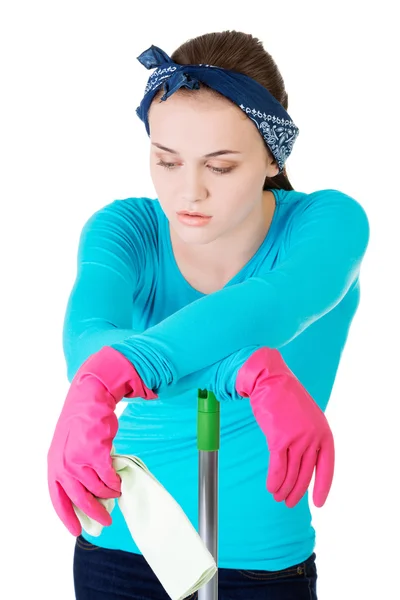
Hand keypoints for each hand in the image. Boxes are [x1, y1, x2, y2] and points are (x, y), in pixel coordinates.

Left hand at [47, 346, 156, 535]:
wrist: (90, 397)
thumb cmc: (81, 422)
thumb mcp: (68, 446)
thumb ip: (72, 468)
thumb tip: (86, 491)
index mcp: (53, 464)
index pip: (57, 498)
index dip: (67, 517)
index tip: (77, 530)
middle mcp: (63, 464)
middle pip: (79, 498)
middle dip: (94, 512)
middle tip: (105, 521)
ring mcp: (79, 459)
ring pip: (97, 488)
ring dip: (109, 494)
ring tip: (115, 492)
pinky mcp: (96, 453)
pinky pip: (108, 476)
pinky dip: (115, 482)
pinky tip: (119, 482)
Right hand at [236, 347, 333, 507]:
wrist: (270, 380)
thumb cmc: (286, 397)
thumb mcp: (307, 417)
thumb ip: (309, 437)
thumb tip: (303, 460)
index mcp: (324, 432)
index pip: (327, 467)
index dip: (322, 487)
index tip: (318, 503)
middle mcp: (313, 438)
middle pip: (306, 473)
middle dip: (297, 492)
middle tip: (289, 502)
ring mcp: (297, 439)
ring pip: (291, 473)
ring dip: (284, 489)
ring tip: (278, 497)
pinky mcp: (279, 439)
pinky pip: (277, 467)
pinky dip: (274, 480)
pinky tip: (271, 487)